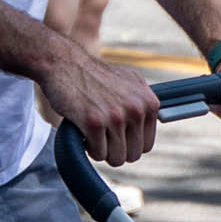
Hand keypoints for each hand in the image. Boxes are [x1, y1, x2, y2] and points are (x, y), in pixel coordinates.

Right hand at [41, 44, 161, 164]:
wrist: (64, 63)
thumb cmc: (94, 76)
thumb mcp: (129, 82)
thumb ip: (143, 103)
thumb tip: (156, 120)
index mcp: (149, 102)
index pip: (146, 145)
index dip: (128, 143)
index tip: (114, 133)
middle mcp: (137, 109)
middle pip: (132, 155)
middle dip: (115, 150)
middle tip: (101, 134)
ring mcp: (116, 116)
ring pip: (116, 158)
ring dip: (101, 150)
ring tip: (92, 131)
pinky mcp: (95, 123)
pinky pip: (98, 154)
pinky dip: (88, 148)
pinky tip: (83, 131)